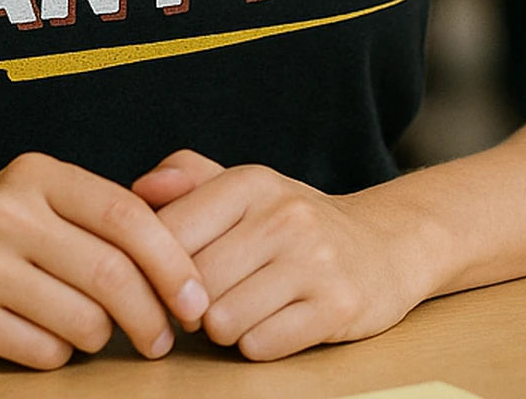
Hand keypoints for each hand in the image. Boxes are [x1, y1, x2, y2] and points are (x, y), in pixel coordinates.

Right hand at [0, 151, 209, 369]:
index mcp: (38, 174)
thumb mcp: (40, 198)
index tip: (197, 300)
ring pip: (83, 319)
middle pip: (111, 274)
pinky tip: (49, 337)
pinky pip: (44, 351)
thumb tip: (184, 262)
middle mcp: (8, 211)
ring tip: (95, 331)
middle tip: (164, 338)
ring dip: (103, 337)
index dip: (172, 262)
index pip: (127, 216)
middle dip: (152, 316)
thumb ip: (102, 215)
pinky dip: (61, 354)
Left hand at [133, 149, 431, 360]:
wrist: (385, 244)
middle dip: (192, 303)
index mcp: (251, 182)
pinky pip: (261, 346)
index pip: (170, 231)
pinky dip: (258, 344)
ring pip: (222, 321)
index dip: (159, 265)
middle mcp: (283, 216)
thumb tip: (140, 187)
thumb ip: (189, 179)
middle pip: (195, 283)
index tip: (170, 275)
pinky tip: (275, 323)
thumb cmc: (295, 221)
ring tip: (243, 309)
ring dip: (224, 328)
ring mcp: (313, 261)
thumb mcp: (247, 188)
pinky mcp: (336, 307)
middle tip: (209, 299)